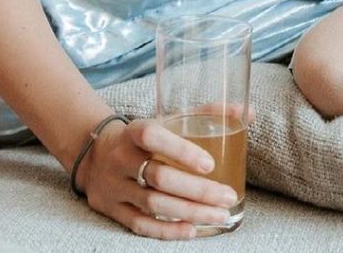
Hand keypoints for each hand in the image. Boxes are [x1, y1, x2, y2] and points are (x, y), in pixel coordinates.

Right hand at [77, 105, 254, 240]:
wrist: (94, 154)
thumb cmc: (145, 137)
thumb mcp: (168, 120)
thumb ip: (207, 114)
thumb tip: (248, 112)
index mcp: (133, 131)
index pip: (151, 136)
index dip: (180, 150)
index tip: (210, 164)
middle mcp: (120, 158)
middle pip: (159, 177)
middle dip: (198, 190)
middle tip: (227, 196)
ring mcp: (113, 186)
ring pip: (153, 203)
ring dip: (190, 212)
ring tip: (220, 214)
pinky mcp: (110, 208)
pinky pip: (139, 224)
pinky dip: (167, 230)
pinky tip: (192, 229)